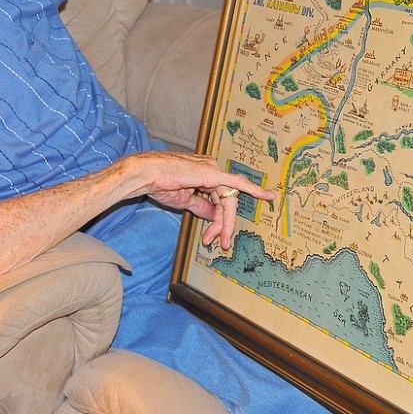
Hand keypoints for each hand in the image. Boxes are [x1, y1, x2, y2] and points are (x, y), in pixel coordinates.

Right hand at [124, 151, 273, 249]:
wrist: (146, 175)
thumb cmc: (159, 184)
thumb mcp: (185, 200)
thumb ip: (201, 206)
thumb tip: (214, 217)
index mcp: (205, 175)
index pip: (218, 200)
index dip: (217, 221)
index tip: (211, 238)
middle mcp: (212, 170)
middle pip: (226, 201)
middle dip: (223, 225)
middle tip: (221, 243)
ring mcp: (213, 170)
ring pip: (228, 200)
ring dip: (225, 222)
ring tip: (219, 240)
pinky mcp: (212, 173)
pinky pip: (236, 183)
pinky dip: (253, 190)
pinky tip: (266, 196)